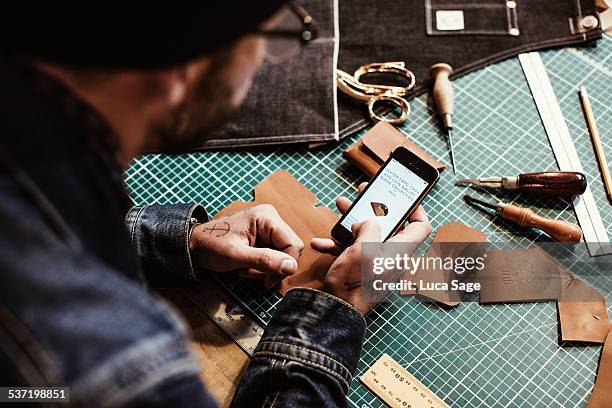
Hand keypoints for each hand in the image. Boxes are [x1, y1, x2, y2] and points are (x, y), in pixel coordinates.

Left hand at [189, 204, 303, 287]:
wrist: (194, 245)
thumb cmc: (211, 246)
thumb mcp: (237, 256)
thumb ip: (265, 260)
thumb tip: (291, 267)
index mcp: (267, 217)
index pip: (293, 245)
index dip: (285, 265)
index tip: (268, 281)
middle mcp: (271, 219)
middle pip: (289, 250)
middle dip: (272, 267)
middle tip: (252, 276)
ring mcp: (267, 228)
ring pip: (281, 255)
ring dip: (265, 269)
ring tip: (244, 270)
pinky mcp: (263, 237)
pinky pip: (273, 255)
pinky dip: (262, 266)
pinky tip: (246, 267)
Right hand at [311, 183, 431, 313]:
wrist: (337, 311)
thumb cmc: (354, 283)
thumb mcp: (363, 248)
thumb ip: (369, 227)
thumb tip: (366, 223)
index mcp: (400, 251)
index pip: (421, 227)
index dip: (416, 209)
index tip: (404, 197)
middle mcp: (392, 257)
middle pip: (390, 226)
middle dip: (375, 208)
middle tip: (365, 194)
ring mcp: (377, 264)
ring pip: (369, 235)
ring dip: (353, 222)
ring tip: (341, 207)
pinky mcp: (363, 271)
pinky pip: (354, 251)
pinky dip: (339, 244)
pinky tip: (322, 242)